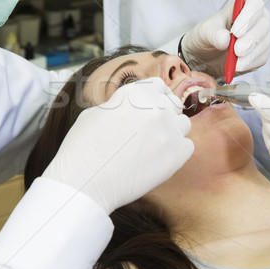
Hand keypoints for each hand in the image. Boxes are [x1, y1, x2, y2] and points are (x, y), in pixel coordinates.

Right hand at [42, 77, 193, 213]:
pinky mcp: (176, 155)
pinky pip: (187, 146)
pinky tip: (159, 160)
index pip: (159, 86)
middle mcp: (155, 107)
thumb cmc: (82, 150)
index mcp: (135, 92)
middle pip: (174, 104)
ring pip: (183, 124)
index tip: (154, 107)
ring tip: (154, 147)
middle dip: (166, 115)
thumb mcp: (94, 113)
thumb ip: (120, 106)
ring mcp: (168, 130)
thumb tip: (128, 109)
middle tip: (152, 132)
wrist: (83, 182)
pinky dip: (177, 153)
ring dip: (173, 132)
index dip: (157, 97)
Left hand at [181, 0, 269, 77]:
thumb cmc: (208, 35)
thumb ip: (214, 33)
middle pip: (263, 25)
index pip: (255, 4)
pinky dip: (249, 64)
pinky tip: (237, 66)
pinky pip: (260, 58)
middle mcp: (257, 18)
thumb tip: (225, 40)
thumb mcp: (205, 31)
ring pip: (264, 43)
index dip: (248, 17)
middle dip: (250, 39)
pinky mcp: (261, 53)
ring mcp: (261, 36)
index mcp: (244, 4)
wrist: (206, 54)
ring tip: (234, 61)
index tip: (236, 31)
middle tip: (237, 50)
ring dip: (249, 54)